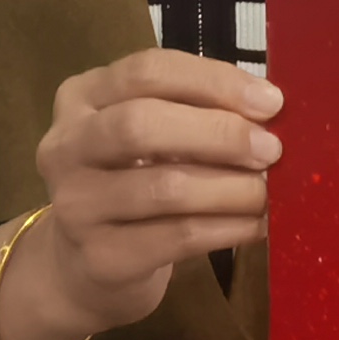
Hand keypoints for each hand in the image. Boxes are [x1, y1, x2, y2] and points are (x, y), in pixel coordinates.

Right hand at [0, 49, 281, 339]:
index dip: (214, 82)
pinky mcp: (100, 258)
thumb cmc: (133, 182)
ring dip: (231, 188)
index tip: (271, 102)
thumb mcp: (152, 136)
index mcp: (82, 96)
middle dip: (219, 133)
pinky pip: (177, 237)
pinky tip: (257, 226)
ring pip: (164, 187)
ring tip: (268, 193)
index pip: (148, 71)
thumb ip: (196, 113)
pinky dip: (228, 228)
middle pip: (142, 124)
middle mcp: (66, 146)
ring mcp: (76, 205)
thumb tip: (270, 110)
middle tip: (271, 150)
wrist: (84, 268)